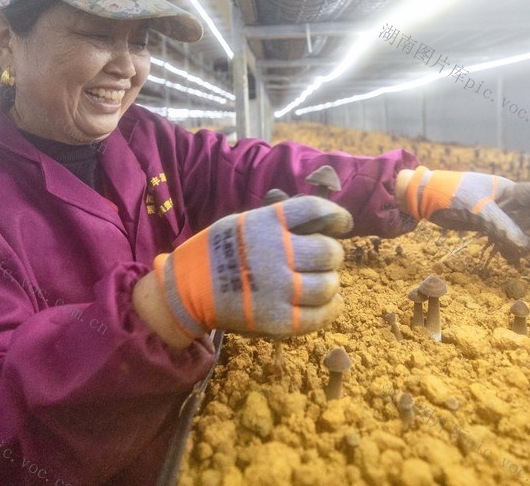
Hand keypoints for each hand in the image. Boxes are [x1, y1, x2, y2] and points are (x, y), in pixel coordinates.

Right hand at [153, 196, 353, 338]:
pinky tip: (330, 303)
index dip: (337, 215)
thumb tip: (326, 223)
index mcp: (267, 223)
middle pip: (328, 251)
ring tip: (320, 282)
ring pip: (329, 284)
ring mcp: (278, 288)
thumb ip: (281, 222)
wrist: (186, 289)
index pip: (316, 210)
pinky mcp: (278, 319)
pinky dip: (331, 309)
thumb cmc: (219, 252)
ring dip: (329, 283)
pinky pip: (320, 315)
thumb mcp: (246, 222)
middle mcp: (276, 252)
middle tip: (321, 260)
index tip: (343, 223)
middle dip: (330, 255)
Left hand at [400, 166, 529, 254]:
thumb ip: (502, 224)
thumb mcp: (478, 208)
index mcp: (507, 188)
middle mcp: (506, 201)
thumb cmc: (452, 193)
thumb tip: (527, 243)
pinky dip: (512, 246)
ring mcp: (497, 214)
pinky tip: (513, 255)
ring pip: (523, 227)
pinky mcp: (487, 227)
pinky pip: (506, 237)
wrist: (425, 199)